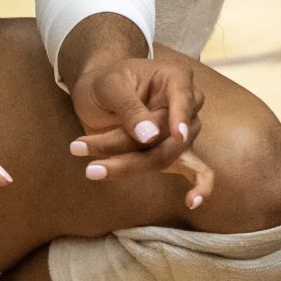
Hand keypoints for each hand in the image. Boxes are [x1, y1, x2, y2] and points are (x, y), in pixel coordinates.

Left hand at [67, 54, 212, 208]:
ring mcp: (184, 132)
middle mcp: (188, 105)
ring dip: (127, 165)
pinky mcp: (177, 154)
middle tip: (80, 148)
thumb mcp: (111, 85)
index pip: (184, 97)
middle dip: (124, 146)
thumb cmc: (107, 82)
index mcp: (176, 78)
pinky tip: (192, 202)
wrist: (99, 93)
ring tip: (91, 169)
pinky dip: (200, 187)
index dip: (180, 116)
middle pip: (167, 135)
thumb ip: (130, 108)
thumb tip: (150, 137)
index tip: (176, 135)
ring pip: (165, 156)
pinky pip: (198, 172)